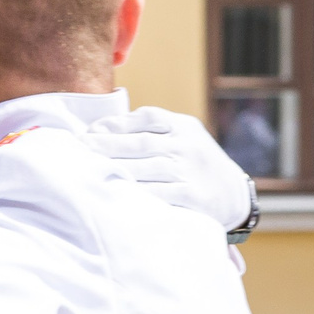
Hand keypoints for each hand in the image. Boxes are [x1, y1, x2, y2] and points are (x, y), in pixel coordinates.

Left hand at [85, 107, 254, 232]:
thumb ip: (150, 132)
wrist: (235, 196)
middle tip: (78, 148)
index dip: (115, 124)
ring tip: (87, 169)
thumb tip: (100, 130)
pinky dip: (134, 192)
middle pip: (140, 143)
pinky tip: (113, 191)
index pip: (147, 117)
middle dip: (106, 145)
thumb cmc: (194, 165)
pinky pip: (157, 193)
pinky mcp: (192, 196)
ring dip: (114, 168)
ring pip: (145, 167)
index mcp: (183, 126)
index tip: (89, 131)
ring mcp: (190, 170)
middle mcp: (187, 145)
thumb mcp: (182, 138)